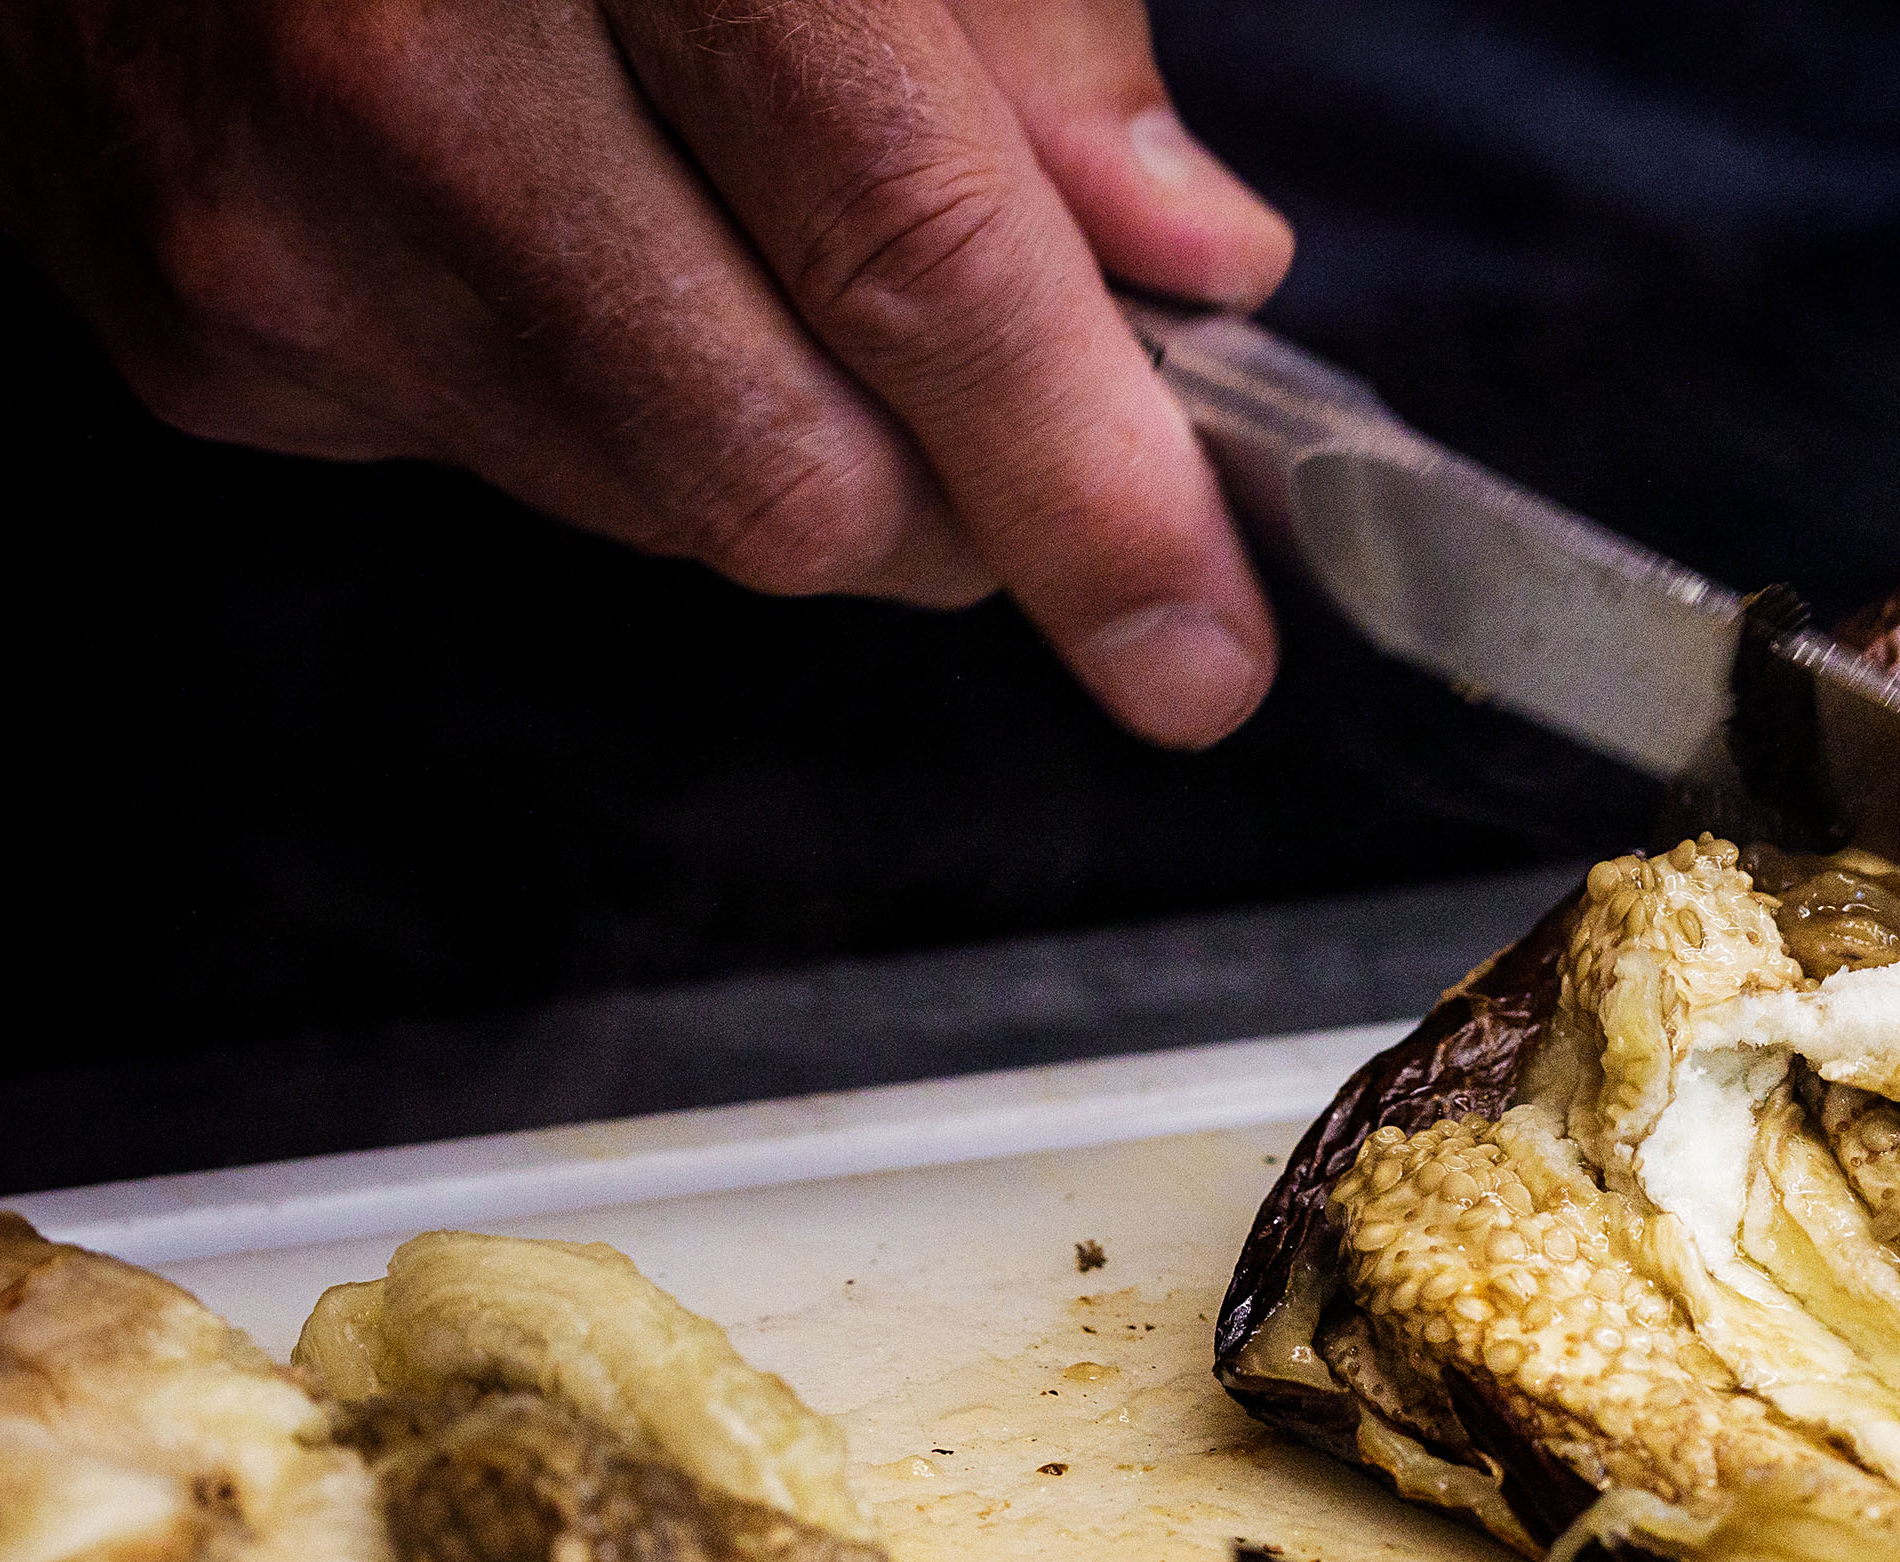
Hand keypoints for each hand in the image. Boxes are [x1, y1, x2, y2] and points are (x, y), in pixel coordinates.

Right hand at [0, 0, 1291, 747]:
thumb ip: (1028, 22)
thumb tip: (1189, 263)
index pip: (913, 264)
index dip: (1089, 490)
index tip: (1203, 655)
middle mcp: (402, 71)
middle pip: (795, 482)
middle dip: (958, 498)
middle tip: (1012, 403)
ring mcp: (267, 220)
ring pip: (662, 511)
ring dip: (778, 435)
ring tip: (743, 237)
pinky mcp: (192, 325)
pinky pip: (502, 465)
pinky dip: (598, 399)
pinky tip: (554, 221)